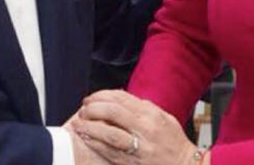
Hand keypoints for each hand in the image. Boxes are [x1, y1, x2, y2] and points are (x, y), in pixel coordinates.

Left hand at [70, 90, 196, 164]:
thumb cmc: (174, 142)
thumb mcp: (163, 117)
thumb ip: (143, 107)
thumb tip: (120, 98)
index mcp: (151, 114)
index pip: (121, 98)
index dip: (101, 95)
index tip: (91, 98)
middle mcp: (145, 129)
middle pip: (112, 113)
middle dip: (93, 109)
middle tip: (83, 110)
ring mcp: (138, 148)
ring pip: (109, 134)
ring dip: (90, 127)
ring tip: (79, 123)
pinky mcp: (132, 163)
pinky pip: (109, 152)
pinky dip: (95, 144)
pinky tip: (87, 139)